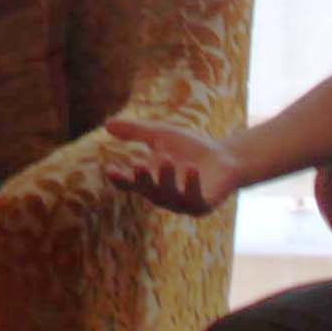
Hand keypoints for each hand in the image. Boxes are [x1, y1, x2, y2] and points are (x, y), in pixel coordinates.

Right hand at [101, 117, 244, 216]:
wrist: (225, 158)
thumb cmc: (190, 148)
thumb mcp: (160, 135)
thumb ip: (135, 131)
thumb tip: (106, 124)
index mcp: (149, 182)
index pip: (128, 184)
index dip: (119, 179)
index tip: (111, 170)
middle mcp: (162, 196)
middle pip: (147, 191)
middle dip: (143, 180)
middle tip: (139, 165)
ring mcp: (182, 203)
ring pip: (169, 196)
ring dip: (166, 179)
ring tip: (166, 159)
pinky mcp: (203, 206)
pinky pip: (195, 200)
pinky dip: (192, 185)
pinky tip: (192, 169)